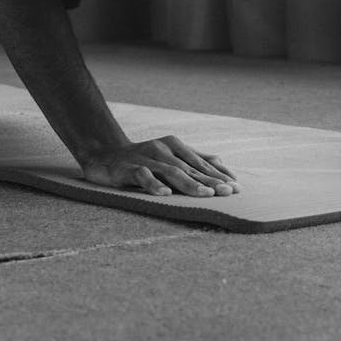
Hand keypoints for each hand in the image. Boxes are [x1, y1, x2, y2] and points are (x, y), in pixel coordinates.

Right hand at [81, 135, 239, 196]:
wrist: (104, 154)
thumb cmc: (142, 158)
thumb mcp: (169, 156)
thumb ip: (193, 159)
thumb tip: (221, 163)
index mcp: (174, 146)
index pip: (201, 162)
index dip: (219, 174)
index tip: (237, 187)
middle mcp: (163, 149)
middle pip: (190, 168)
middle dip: (211, 180)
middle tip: (228, 192)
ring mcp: (146, 158)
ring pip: (171, 171)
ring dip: (190, 183)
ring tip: (206, 194)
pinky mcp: (129, 168)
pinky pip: (143, 176)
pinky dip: (155, 184)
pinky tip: (165, 194)